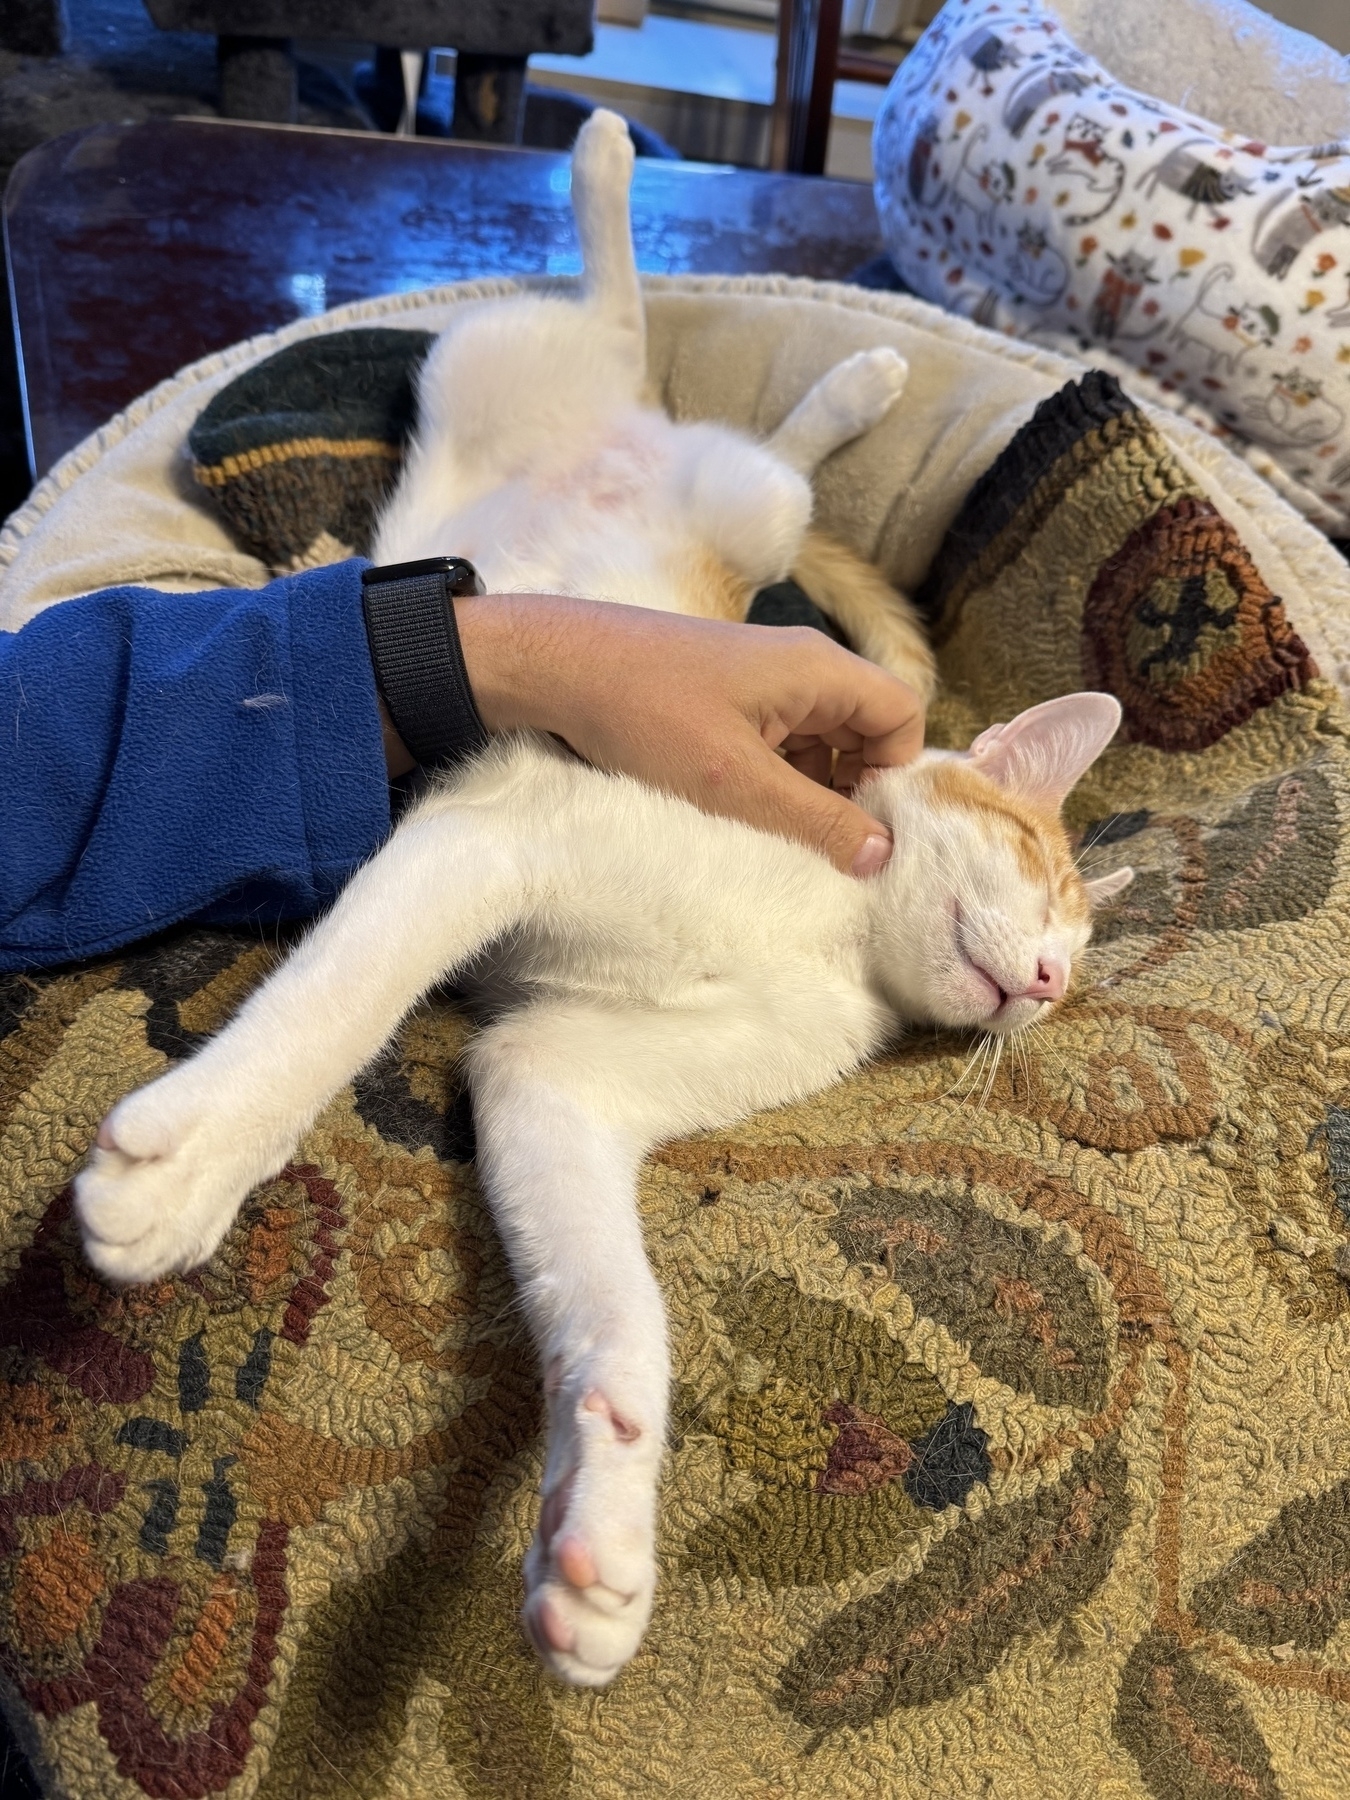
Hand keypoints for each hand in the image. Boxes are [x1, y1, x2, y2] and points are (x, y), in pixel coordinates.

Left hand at [444, 594, 925, 875]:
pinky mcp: (729, 701)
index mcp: (818, 669)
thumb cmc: (644, 711)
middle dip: (852, 791)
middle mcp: (800, 669)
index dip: (895, 773)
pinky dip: (773, 782)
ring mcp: (763, 684)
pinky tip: (741, 815)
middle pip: (863, 732)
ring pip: (819, 745)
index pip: (901, 715)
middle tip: (821, 846)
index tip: (864, 828)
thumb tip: (881, 854)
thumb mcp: (736, 781)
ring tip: (773, 835)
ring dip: (808, 793)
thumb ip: (815, 819)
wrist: (555, 669)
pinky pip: (778, 745)